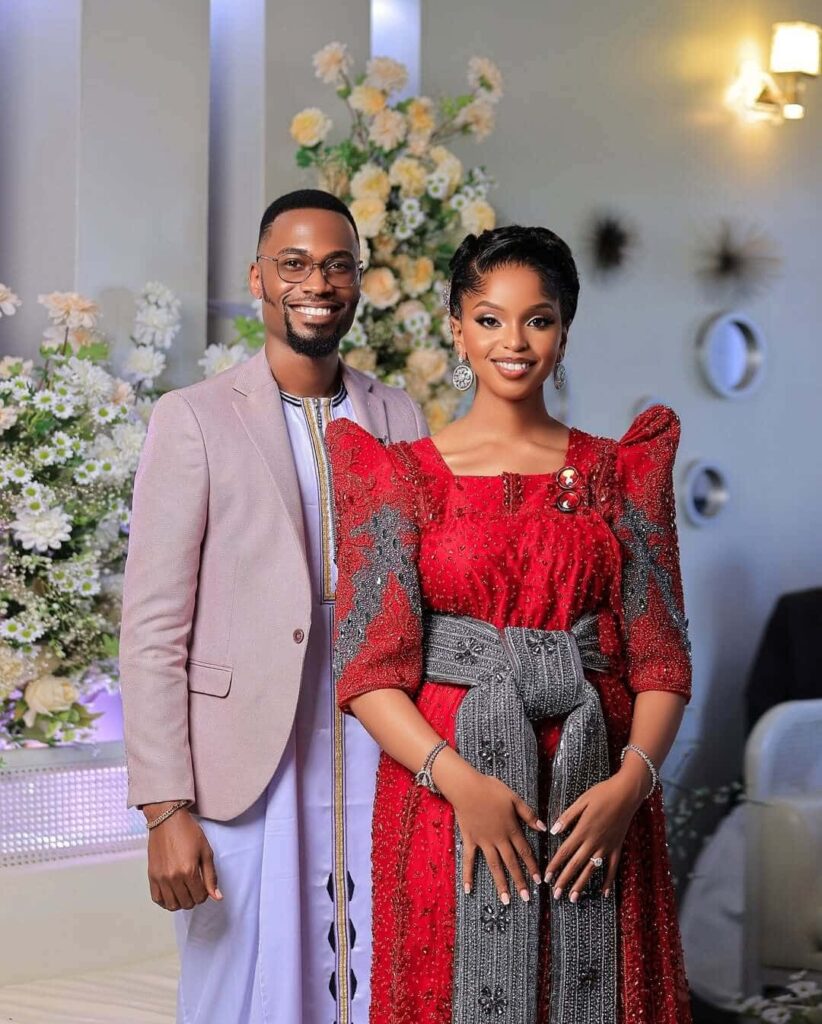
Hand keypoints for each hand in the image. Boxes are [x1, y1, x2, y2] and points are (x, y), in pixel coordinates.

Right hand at [145, 805, 220, 911]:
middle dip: (194, 898)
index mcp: (189, 871)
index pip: (199, 897)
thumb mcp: (206, 851)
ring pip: (172, 905)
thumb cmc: (188, 832)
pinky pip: (157, 899)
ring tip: (185, 891)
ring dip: (181, 902)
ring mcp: (161, 878)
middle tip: (195, 887)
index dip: (205, 894)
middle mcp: (173, 877)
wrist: (167, 820)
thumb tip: (217, 897)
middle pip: (186, 903)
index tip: (204, 886)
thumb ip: (211, 876)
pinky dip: (166, 901)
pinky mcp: (152, 876)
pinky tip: (172, 894)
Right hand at [437, 757, 546, 904]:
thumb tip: (543, 828)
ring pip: (494, 866)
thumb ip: (528, 814)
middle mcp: (498, 839)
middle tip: (526, 898)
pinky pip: (469, 860)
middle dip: (520, 881)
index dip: (533, 866)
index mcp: (511, 829)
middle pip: (511, 863)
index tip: (539, 881)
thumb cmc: (490, 789)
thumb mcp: (514, 798)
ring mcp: (483, 842)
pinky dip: (468, 875)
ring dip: (501, 883)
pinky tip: (469, 889)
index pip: (525, 851)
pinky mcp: (469, 840)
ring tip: (506, 900)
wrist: (466, 787)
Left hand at [544, 767, 645, 901]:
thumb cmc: (602, 794)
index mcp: (582, 830)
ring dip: (581, 884)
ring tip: (573, 898)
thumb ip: (567, 817)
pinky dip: (608, 881)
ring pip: (591, 870)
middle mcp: (593, 842)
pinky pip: (612, 868)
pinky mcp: (617, 848)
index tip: (546, 877)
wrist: (627, 794)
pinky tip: (603, 893)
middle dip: (564, 880)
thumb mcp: (581, 801)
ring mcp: (606, 846)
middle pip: (575, 865)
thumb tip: (553, 831)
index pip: (564, 852)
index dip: (554, 865)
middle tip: (555, 894)